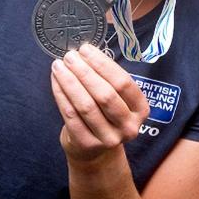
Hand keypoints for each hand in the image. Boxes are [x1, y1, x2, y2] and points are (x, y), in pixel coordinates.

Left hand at [50, 44, 149, 162]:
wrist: (95, 149)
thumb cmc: (106, 113)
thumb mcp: (117, 98)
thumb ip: (107, 78)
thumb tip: (84, 53)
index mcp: (141, 109)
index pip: (123, 83)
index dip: (103, 64)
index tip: (86, 49)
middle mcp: (129, 126)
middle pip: (105, 95)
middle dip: (84, 72)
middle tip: (70, 56)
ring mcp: (109, 139)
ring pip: (86, 106)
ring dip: (70, 82)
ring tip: (59, 66)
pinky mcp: (88, 144)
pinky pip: (71, 116)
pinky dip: (61, 96)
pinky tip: (56, 81)